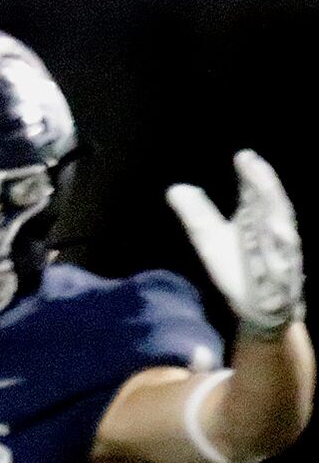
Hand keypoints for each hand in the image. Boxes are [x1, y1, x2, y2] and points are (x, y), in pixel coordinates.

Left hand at [170, 151, 303, 335]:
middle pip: (271, 205)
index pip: (256, 194)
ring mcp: (283, 254)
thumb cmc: (237, 268)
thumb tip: (176, 189)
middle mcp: (273, 232)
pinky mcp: (286, 278)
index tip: (242, 156)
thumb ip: (198, 215)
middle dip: (264, 186)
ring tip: (267, 198)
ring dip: (276, 215)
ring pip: (282, 231)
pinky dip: (281, 252)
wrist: (259, 306)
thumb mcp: (212, 240)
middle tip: (254, 164)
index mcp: (257, 219)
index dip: (251, 175)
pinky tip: (277, 236)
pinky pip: (285, 263)